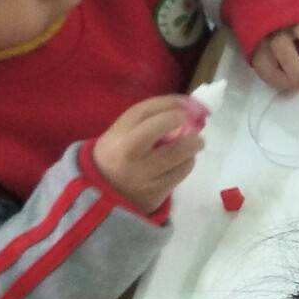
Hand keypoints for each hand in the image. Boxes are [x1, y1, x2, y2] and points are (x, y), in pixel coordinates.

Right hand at [92, 94, 205, 212]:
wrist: (103, 195)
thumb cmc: (117, 156)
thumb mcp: (120, 134)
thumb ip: (147, 120)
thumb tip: (186, 107)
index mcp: (117, 136)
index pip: (145, 111)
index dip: (170, 103)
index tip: (187, 104)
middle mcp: (128, 155)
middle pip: (161, 131)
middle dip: (183, 123)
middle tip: (196, 128)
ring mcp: (142, 176)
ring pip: (178, 155)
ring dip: (192, 146)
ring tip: (194, 144)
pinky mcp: (154, 193)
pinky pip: (180, 174)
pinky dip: (187, 164)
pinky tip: (184, 161)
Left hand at [252, 20, 298, 98]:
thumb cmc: (258, 11)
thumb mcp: (250, 30)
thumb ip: (263, 50)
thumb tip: (282, 74)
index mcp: (257, 38)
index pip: (266, 67)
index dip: (278, 81)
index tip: (292, 88)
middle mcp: (276, 29)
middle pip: (287, 56)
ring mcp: (296, 16)